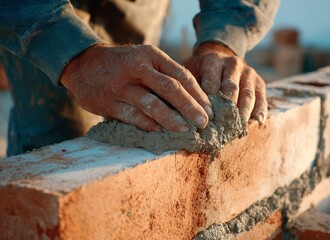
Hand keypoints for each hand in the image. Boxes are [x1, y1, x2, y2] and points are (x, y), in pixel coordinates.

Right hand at [60, 44, 212, 131]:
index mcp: (151, 55)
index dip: (198, 94)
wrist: (83, 63)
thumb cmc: (123, 64)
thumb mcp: (144, 59)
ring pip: (152, 104)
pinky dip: (149, 125)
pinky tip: (161, 132)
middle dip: (190, 107)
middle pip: (171, 89)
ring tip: (186, 130)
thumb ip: (165, 74)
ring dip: (172, 119)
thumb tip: (195, 99)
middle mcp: (137, 68)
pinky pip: (133, 116)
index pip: (181, 75)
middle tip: (204, 122)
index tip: (209, 109)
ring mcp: (121, 85)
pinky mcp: (108, 102)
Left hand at [184, 42, 266, 123]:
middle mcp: (232, 63)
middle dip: (226, 110)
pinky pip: (261, 97)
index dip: (208, 103)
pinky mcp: (259, 81)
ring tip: (237, 129)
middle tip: (221, 129)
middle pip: (231, 89)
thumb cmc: (200, 71)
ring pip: (247, 95)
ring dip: (243, 113)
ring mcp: (248, 72)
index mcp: (213, 60)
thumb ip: (185, 88)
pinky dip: (260, 110)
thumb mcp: (189, 71)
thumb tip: (177, 110)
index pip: (211, 83)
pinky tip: (257, 121)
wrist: (220, 56)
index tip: (205, 121)